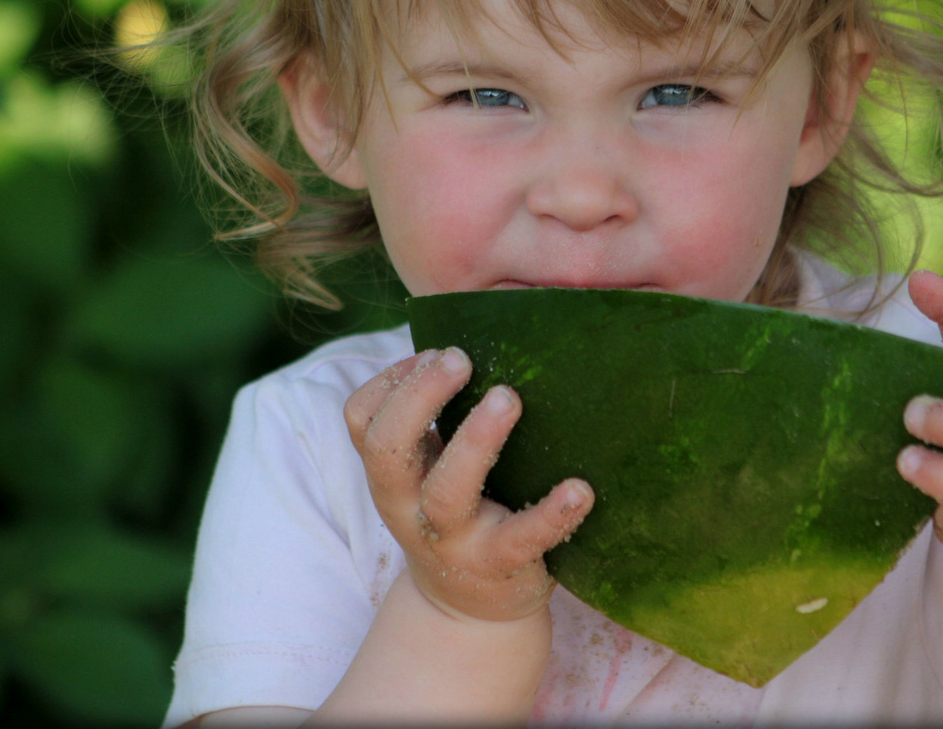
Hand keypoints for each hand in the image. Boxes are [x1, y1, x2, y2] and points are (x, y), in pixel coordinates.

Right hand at [343, 347, 593, 621]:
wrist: (471, 610)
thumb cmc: (459, 512)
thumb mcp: (430, 469)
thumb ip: (436, 417)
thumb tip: (481, 332)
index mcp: (393, 473)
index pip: (362, 420)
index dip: (390, 380)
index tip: (433, 351)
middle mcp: (410, 506)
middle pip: (389, 450)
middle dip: (418, 397)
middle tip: (460, 357)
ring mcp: (453, 539)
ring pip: (447, 491)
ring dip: (475, 441)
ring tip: (508, 398)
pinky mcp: (500, 565)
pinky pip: (523, 538)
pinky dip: (551, 513)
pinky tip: (580, 488)